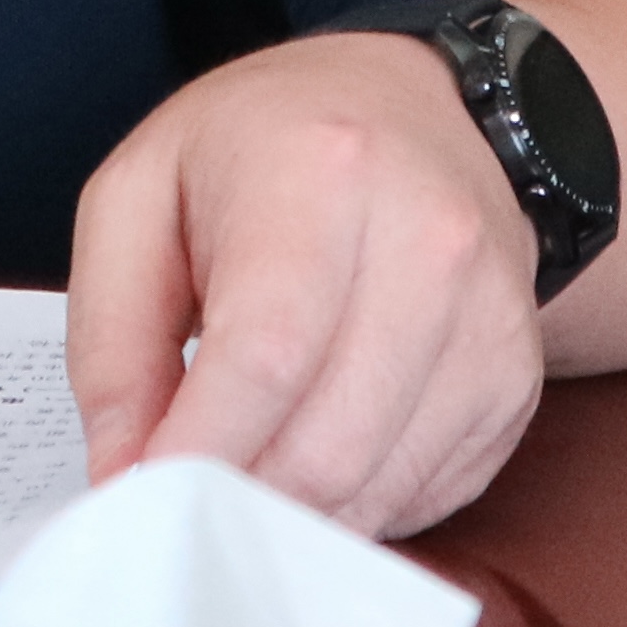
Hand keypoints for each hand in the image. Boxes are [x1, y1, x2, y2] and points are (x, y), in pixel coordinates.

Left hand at [66, 27, 544, 537]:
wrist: (418, 114)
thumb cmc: (261, 152)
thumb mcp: (137, 197)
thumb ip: (110, 341)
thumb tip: (121, 478)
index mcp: (321, 174)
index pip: (266, 356)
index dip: (197, 451)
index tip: (140, 500)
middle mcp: (430, 243)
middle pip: (327, 445)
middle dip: (236, 500)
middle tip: (180, 499)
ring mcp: (490, 317)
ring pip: (376, 486)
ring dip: (291, 512)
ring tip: (242, 465)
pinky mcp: (517, 379)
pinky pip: (424, 494)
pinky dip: (353, 502)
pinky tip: (314, 445)